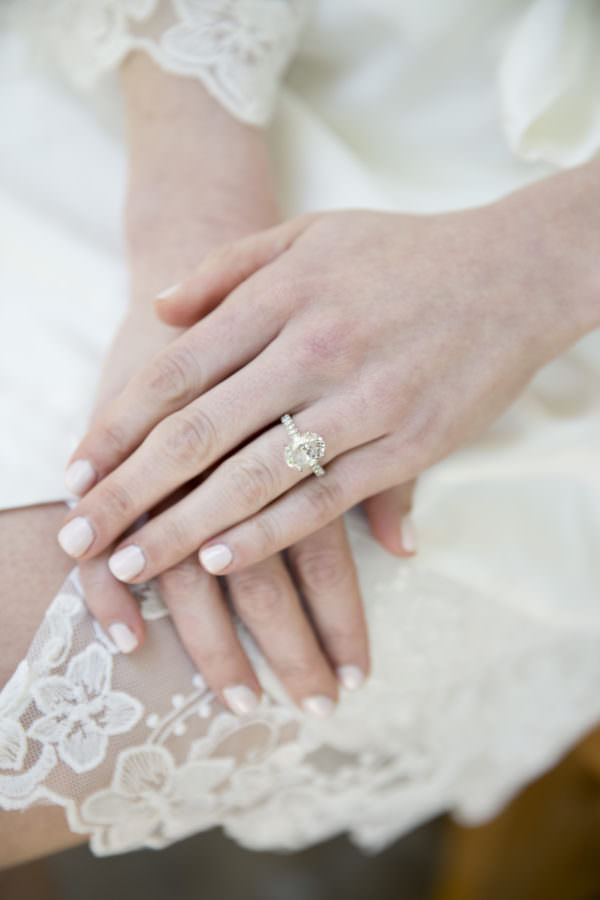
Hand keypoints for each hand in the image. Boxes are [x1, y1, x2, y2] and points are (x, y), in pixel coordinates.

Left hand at [65, 51, 423, 716]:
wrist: (513, 272)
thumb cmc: (405, 254)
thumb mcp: (310, 235)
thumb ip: (228, 268)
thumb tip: (156, 309)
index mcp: (282, 296)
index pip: (175, 372)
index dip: (116, 427)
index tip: (76, 471)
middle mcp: (315, 349)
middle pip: (198, 433)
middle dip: (129, 493)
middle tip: (80, 539)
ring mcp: (364, 401)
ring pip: (254, 477)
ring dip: (184, 528)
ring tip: (132, 566)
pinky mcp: (409, 445)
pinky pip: (326, 499)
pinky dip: (269, 534)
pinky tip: (222, 560)